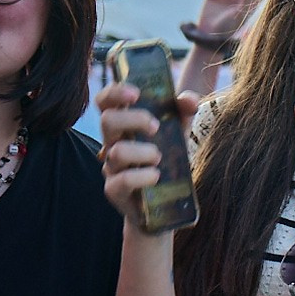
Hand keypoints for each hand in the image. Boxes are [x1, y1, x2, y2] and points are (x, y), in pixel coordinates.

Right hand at [96, 80, 200, 223]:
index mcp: (123, 125)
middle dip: (134, 119)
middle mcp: (112, 143)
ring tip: (159, 158)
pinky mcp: (114, 190)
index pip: (105, 101)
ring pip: (118, 151)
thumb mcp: (177, 133)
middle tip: (155, 128)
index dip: (114, 92)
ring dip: (143, 151)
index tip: (136, 93)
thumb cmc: (167, 161)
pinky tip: (156, 176)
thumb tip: (190, 100)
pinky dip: (142, 176)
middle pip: (107, 120)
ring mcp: (111, 167)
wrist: (165, 203)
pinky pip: (123, 180)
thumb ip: (183, 113)